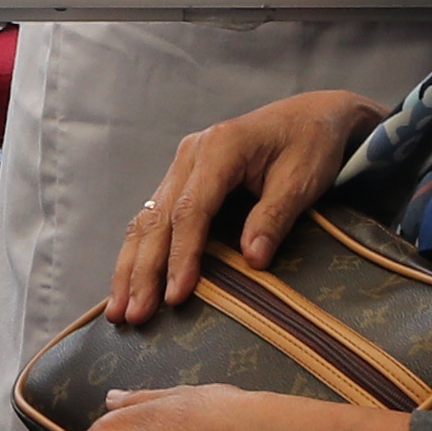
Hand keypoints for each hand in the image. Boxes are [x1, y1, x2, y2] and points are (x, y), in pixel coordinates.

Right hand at [110, 88, 386, 320]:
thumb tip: (253, 261)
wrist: (313, 115)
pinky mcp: (184, 178)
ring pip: (146, 220)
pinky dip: (139, 252)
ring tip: (118, 310)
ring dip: (130, 266)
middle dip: (142, 271)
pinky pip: (154, 217)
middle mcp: (191, 154)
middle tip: (132, 315)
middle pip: (157, 218)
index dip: (181, 256)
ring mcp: (183, 165)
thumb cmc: (311, 144)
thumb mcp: (302, 180)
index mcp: (220, 148)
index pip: (190, 210)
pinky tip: (129, 282)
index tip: (177, 296)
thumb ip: (273, 217)